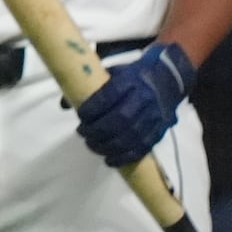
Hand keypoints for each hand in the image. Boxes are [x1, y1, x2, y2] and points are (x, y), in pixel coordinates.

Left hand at [76, 42, 195, 167]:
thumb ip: (91, 86)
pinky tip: (109, 159)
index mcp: (132, 80)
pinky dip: (123, 158)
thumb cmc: (133, 76)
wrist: (167, 80)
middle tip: (82, 132)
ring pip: (130, 137)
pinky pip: (141, 149)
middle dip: (97, 130)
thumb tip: (64, 103)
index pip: (111, 96)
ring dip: (107, 146)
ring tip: (91, 145)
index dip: (94, 108)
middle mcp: (145, 99)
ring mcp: (154, 117)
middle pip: (120, 119)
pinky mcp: (158, 132)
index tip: (81, 115)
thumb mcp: (114, 72)